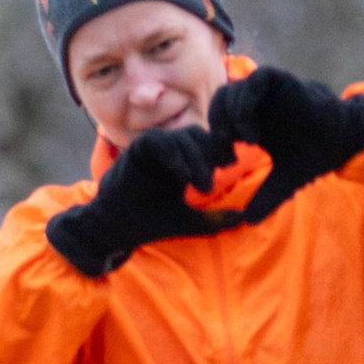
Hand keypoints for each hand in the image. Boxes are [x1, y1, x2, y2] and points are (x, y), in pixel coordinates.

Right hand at [44, 122, 233, 277]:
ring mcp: (151, 148)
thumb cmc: (151, 223)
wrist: (118, 228)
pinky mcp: (135, 150)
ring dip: (195, 158)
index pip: (206, 143)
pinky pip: (157, 141)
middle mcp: (168, 151)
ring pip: (180, 136)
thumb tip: (245, 220)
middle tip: (223, 169)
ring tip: (202, 186)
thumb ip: (216, 218)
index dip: (220, 150)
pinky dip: (172, 155)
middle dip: (212, 152)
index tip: (231, 165)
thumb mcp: (191, 221)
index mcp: (182, 161)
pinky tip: (182, 177)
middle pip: (197, 135)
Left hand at [216, 65, 363, 223]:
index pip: (219, 120)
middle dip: (217, 130)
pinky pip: (256, 79)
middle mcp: (256, 103)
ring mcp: (267, 90)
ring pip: (231, 90)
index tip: (223, 165)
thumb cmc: (314, 156)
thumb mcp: (284, 180)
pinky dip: (247, 102)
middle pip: (219, 103)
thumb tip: (249, 222)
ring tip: (244, 144)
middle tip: (228, 156)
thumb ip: (266, 197)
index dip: (215, 141)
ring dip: (230, 118)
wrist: (343, 140)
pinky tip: (252, 132)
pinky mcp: (281, 81)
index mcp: (251, 120)